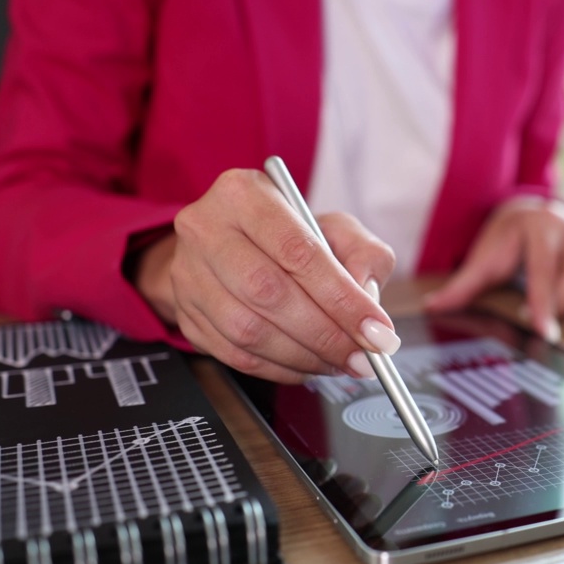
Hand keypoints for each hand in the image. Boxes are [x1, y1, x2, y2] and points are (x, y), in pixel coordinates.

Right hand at [133, 168, 399, 383]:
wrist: (231, 246)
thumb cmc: (290, 235)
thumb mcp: (334, 227)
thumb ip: (364, 254)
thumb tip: (367, 298)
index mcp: (244, 194)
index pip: (298, 251)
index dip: (341, 297)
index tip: (376, 330)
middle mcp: (206, 229)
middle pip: (269, 292)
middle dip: (325, 334)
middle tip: (363, 356)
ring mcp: (188, 275)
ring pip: (248, 330)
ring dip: (304, 356)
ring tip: (340, 361)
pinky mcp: (187, 314)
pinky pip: (235, 354)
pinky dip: (280, 368)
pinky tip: (309, 365)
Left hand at [424, 197, 563, 339]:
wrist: (532, 216)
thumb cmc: (508, 241)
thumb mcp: (484, 259)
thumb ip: (462, 286)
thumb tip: (432, 306)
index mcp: (538, 222)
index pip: (544, 266)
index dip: (544, 302)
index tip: (543, 331)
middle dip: (561, 301)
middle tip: (542, 320)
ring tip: (553, 304)